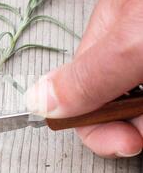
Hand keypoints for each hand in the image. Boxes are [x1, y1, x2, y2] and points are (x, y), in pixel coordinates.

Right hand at [26, 0, 142, 157]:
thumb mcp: (134, 43)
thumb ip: (88, 74)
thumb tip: (38, 100)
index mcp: (108, 29)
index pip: (79, 91)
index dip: (96, 125)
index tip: (122, 144)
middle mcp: (127, 46)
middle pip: (108, 105)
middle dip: (125, 125)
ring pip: (134, 113)